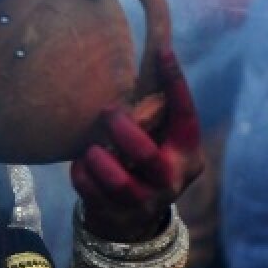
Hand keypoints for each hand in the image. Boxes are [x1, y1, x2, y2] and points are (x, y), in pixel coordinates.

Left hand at [70, 49, 204, 242]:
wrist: (130, 220)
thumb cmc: (143, 162)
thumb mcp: (159, 140)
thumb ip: (155, 113)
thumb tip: (154, 47)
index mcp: (187, 154)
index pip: (186, 116)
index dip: (176, 84)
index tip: (164, 51)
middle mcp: (172, 180)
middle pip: (147, 156)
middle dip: (123, 130)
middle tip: (107, 111)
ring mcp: (145, 202)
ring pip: (118, 181)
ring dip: (98, 159)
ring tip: (92, 149)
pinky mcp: (116, 216)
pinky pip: (91, 191)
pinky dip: (81, 174)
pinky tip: (81, 164)